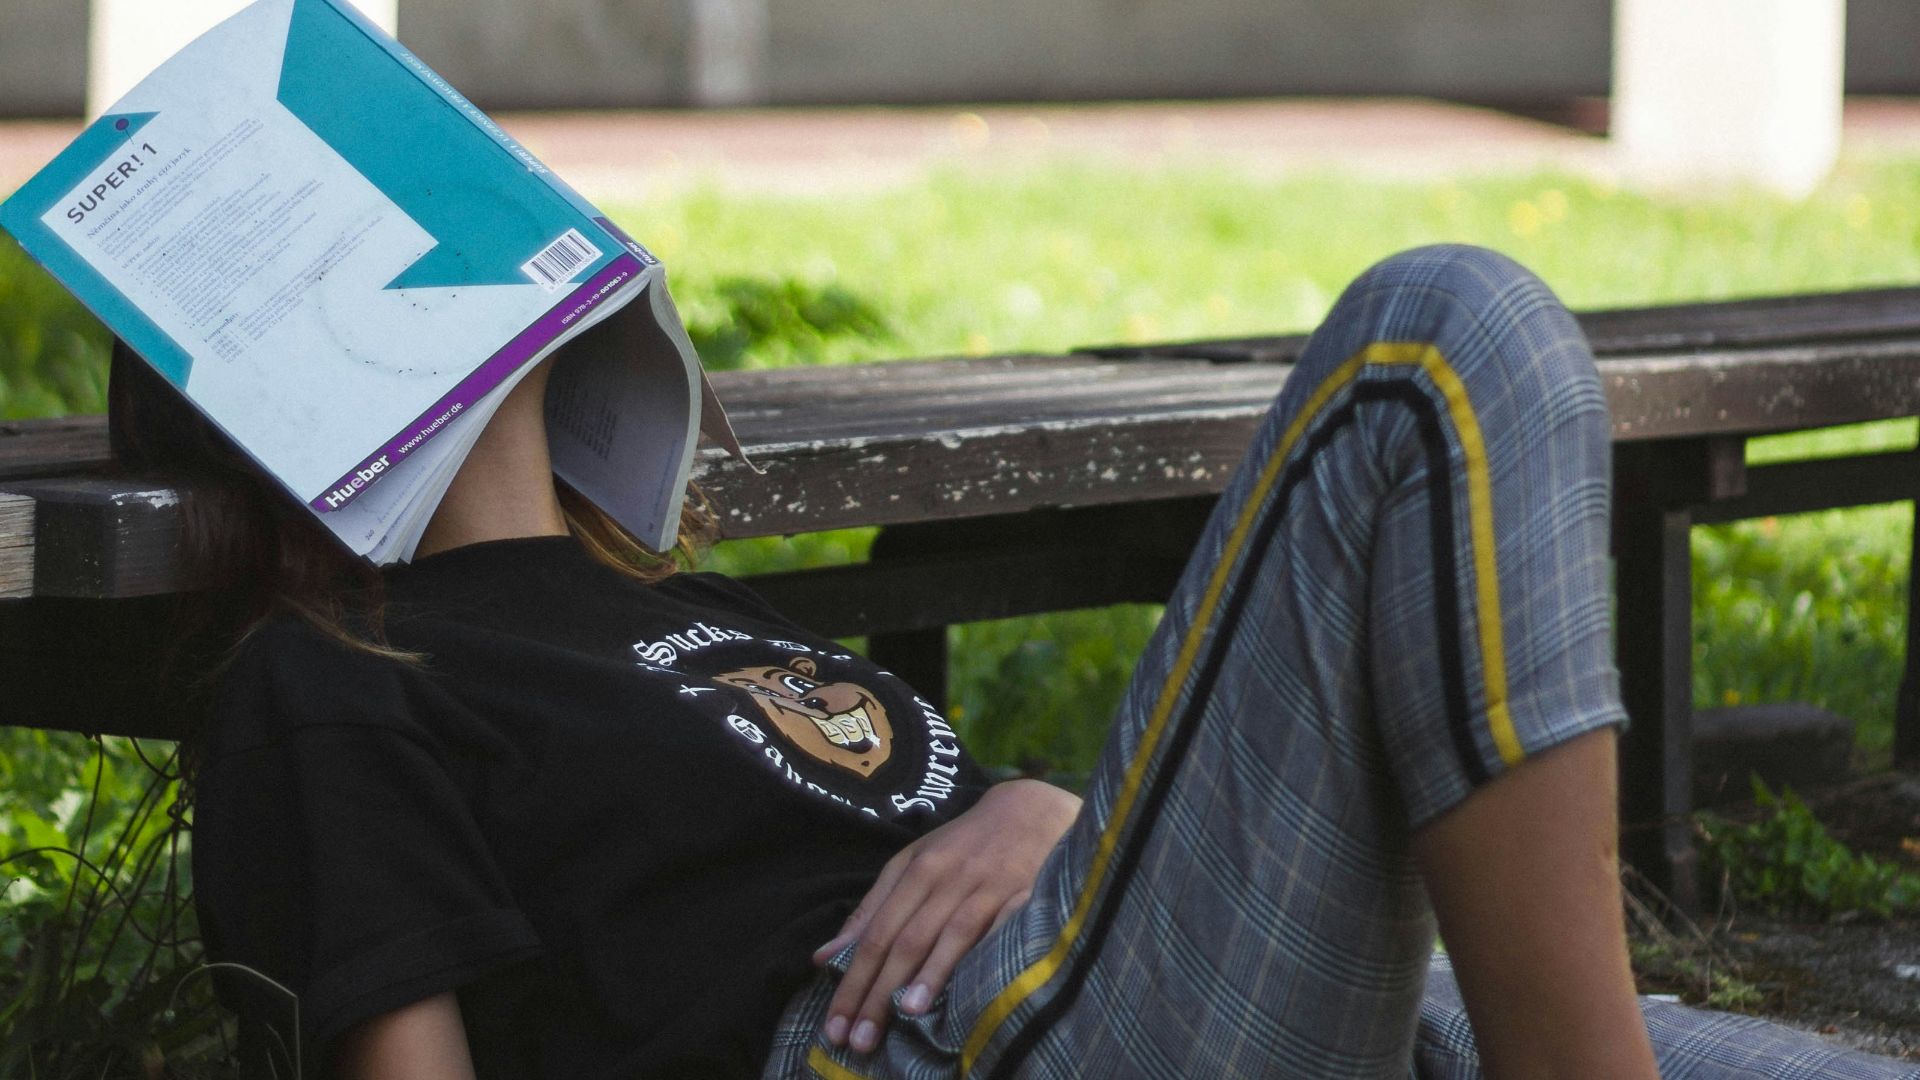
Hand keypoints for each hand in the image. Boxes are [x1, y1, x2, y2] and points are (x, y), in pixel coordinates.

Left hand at [814, 778, 1080, 1053]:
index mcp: (916, 870)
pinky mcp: (1026, 895)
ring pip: (951, 935)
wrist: (1029, 810)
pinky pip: (1001, 930)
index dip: (853, 981)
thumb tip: (823, 958)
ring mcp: (987, 887)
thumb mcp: (910, 864)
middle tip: (859, 1040)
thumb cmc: (962, 845)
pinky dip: (984, 957)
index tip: (834, 1025)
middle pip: (906, 940)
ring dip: (927, 975)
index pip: (876, 934)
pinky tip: (972, 988)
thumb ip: (871, 910)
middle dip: (879, 992)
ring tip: (906, 1015)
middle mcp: (948, 878)